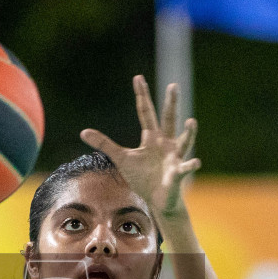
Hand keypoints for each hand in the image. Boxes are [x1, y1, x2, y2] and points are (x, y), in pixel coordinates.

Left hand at [80, 75, 199, 216]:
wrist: (158, 200)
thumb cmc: (142, 177)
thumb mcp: (121, 158)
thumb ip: (104, 144)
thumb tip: (83, 131)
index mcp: (151, 138)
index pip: (145, 112)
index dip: (142, 96)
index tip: (138, 78)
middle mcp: (165, 143)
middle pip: (168, 119)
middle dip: (170, 103)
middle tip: (173, 85)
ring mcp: (174, 157)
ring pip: (183, 142)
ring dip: (188, 133)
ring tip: (191, 122)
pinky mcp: (177, 173)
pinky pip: (184, 169)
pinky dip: (190, 166)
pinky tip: (194, 163)